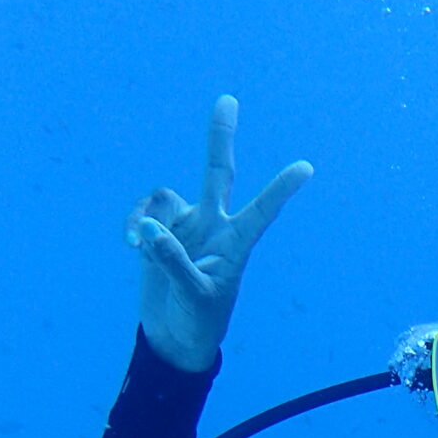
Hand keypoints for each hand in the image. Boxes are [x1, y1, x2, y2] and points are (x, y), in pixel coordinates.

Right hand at [126, 95, 312, 372]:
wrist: (175, 338)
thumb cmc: (197, 322)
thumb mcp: (192, 296)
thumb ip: (172, 261)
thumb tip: (148, 226)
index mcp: (235, 244)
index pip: (262, 211)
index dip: (282, 189)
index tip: (307, 168)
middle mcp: (214, 227)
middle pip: (217, 173)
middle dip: (219, 138)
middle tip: (228, 99)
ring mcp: (186, 226)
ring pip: (164, 199)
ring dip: (147, 217)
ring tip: (139, 249)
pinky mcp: (160, 232)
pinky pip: (144, 213)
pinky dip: (134, 223)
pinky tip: (130, 245)